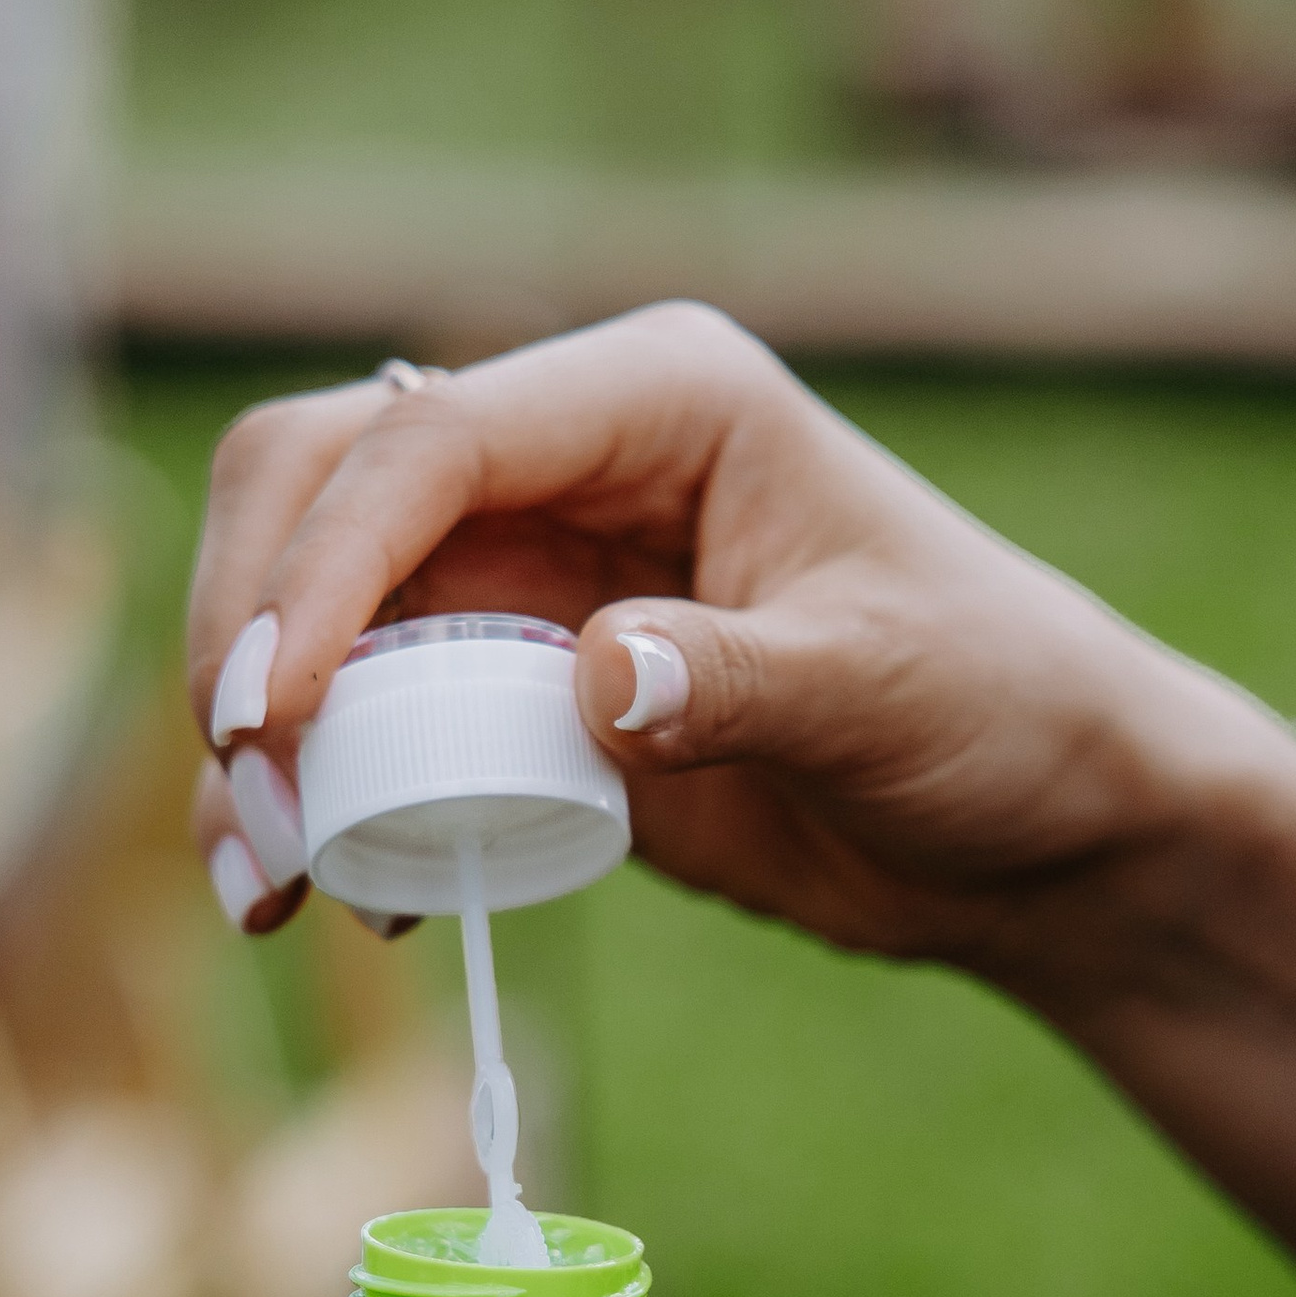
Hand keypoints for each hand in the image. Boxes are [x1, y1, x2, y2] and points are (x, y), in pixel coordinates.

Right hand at [186, 308, 1279, 989]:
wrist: (1044, 829)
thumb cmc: (1002, 708)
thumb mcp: (887, 689)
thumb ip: (741, 680)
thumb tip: (595, 676)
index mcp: (658, 399)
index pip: (431, 437)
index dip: (325, 562)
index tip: (275, 709)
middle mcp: (567, 461)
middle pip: (319, 485)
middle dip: (251, 628)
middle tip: (254, 786)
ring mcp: (526, 572)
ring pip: (312, 610)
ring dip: (258, 736)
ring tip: (267, 881)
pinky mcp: (515, 689)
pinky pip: (366, 721)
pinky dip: (321, 801)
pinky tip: (341, 897)